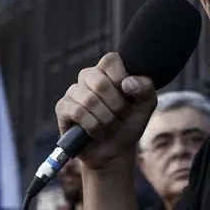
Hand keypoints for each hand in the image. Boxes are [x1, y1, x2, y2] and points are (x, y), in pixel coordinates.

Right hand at [55, 53, 156, 170]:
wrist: (115, 150)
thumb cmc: (129, 122)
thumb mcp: (146, 105)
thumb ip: (145, 88)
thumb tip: (127, 83)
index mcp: (107, 70)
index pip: (110, 60)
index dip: (121, 78)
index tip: (128, 95)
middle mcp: (88, 77)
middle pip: (101, 83)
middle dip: (117, 106)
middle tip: (120, 115)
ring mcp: (74, 92)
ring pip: (89, 100)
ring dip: (106, 119)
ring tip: (109, 125)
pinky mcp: (63, 108)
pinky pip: (77, 112)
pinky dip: (93, 126)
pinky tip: (96, 132)